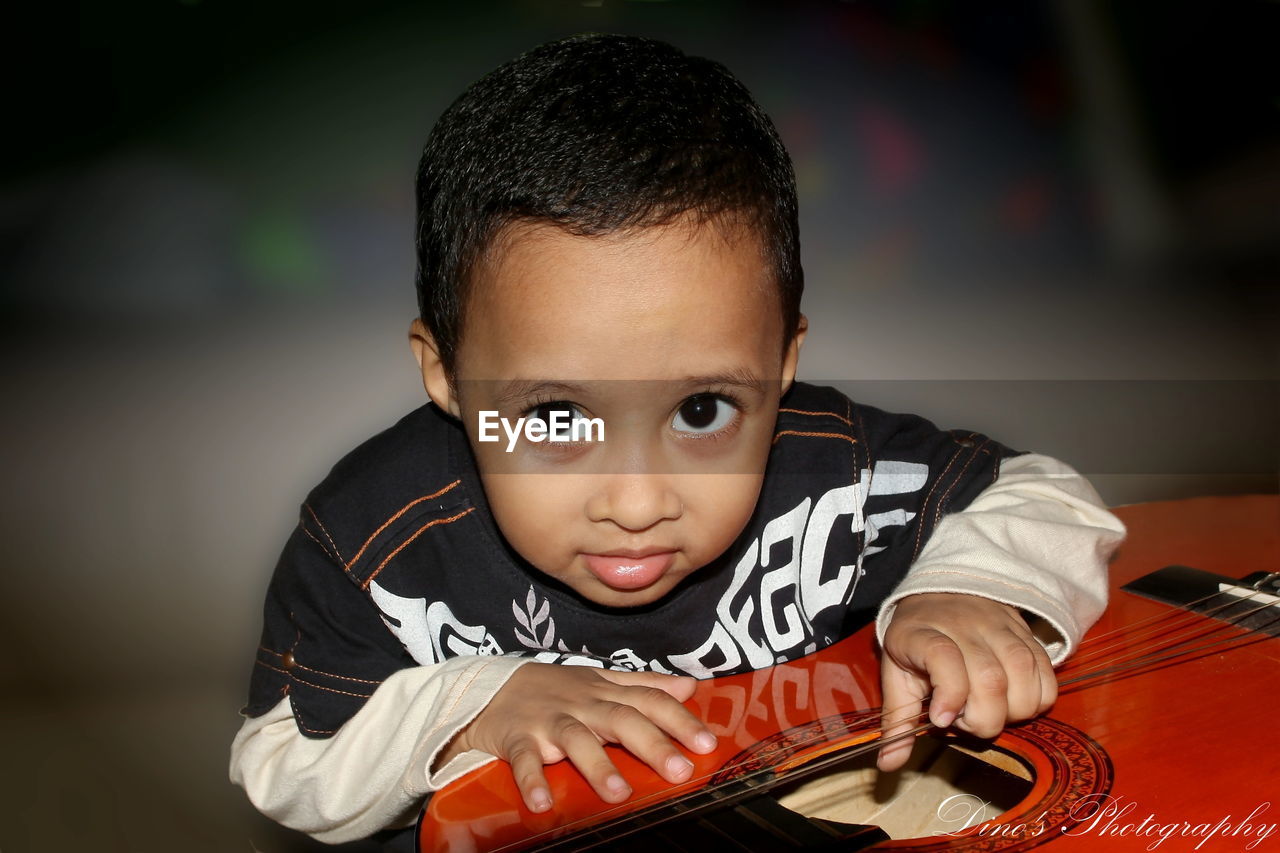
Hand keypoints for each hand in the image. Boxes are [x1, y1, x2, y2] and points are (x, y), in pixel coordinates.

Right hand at [438, 663, 717, 812]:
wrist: (488, 687)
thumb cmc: (554, 690)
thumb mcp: (600, 680)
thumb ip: (645, 685)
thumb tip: (689, 687)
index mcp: (605, 692)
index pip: (649, 701)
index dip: (679, 719)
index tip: (707, 743)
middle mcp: (582, 705)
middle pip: (622, 720)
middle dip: (652, 744)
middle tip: (679, 770)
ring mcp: (549, 722)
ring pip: (576, 740)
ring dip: (597, 765)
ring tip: (618, 794)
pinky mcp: (517, 739)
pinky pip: (524, 760)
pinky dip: (532, 780)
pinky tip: (543, 803)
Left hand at [876, 593, 1055, 771]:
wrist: (943, 592)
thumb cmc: (918, 640)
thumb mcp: (897, 673)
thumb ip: (897, 719)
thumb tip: (889, 765)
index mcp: (923, 633)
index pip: (943, 658)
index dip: (949, 693)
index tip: (942, 719)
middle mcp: (964, 626)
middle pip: (989, 678)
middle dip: (983, 718)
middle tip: (965, 720)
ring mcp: (1000, 628)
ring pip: (1023, 674)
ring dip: (1012, 710)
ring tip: (989, 710)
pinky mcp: (1027, 634)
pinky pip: (1046, 673)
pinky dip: (1037, 699)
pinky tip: (1015, 703)